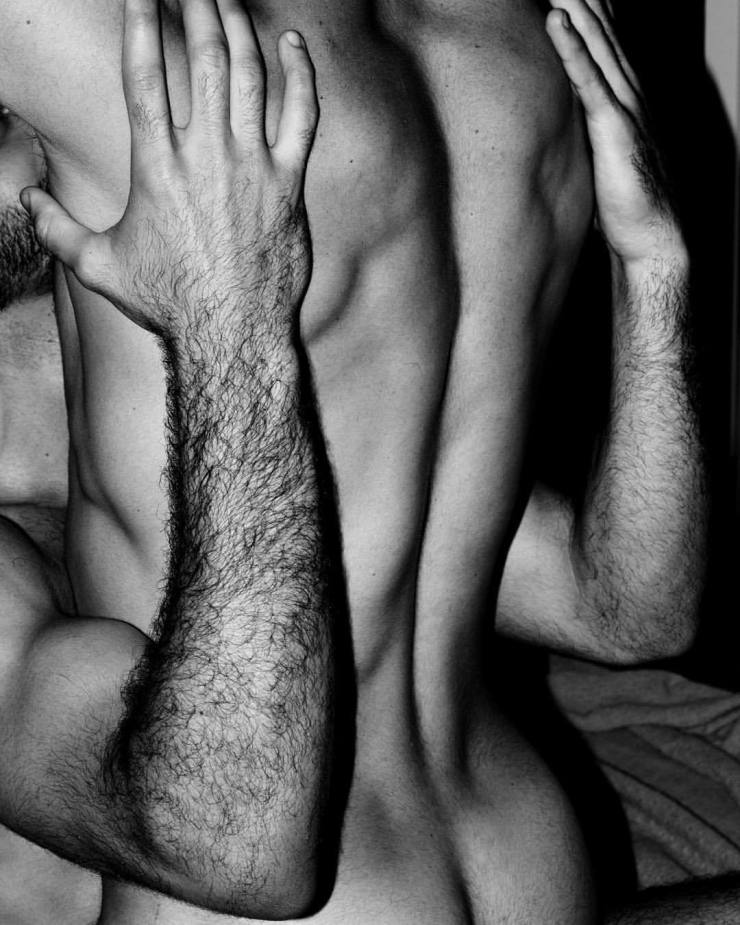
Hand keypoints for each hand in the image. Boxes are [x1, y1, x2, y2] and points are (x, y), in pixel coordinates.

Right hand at [20, 0, 317, 335]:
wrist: (231, 335)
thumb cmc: (167, 303)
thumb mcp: (98, 267)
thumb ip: (57, 230)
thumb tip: (25, 202)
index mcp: (157, 168)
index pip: (145, 75)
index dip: (141, 23)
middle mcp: (206, 157)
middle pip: (202, 59)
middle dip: (195, 7)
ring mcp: (253, 167)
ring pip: (249, 76)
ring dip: (238, 26)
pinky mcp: (290, 184)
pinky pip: (303, 115)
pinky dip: (300, 74)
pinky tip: (291, 43)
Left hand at [546, 0, 685, 266]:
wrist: (651, 237)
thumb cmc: (624, 205)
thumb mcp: (602, 159)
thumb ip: (587, 137)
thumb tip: (562, 135)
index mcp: (626, 99)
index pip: (606, 42)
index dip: (592, 9)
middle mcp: (629, 94)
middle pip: (603, 30)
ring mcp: (624, 107)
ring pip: (596, 44)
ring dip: (577, 6)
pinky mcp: (613, 128)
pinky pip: (588, 80)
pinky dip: (572, 48)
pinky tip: (556, 21)